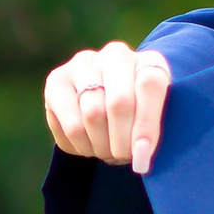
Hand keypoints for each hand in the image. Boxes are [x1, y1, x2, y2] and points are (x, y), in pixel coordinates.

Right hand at [42, 39, 170, 172]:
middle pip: (119, 102)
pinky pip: (71, 124)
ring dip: (101, 146)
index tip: (142, 156)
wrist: (107, 109)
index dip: (146, 124)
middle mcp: (117, 55)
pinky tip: (88, 146)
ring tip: (106, 151)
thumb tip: (140, 158)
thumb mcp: (156, 123)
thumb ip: (151, 135)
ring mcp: (85, 63)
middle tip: (122, 157)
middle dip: (121, 142)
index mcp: (149, 62)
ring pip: (93, 115)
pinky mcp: (57, 79)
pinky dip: (82, 145)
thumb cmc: (138, 120)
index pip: (150, 84)